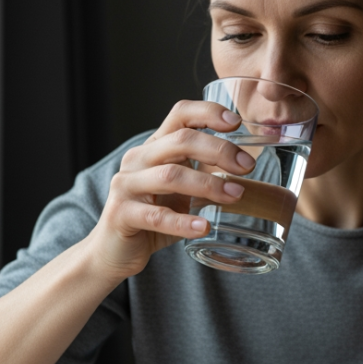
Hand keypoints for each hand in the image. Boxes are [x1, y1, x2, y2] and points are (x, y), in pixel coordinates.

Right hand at [87, 99, 255, 277]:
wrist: (114, 251)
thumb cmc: (154, 216)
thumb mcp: (183, 190)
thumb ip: (206, 174)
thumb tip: (247, 165)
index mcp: (154, 147)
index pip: (180, 114)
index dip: (209, 113)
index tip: (237, 123)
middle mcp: (138, 159)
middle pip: (181, 140)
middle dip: (219, 150)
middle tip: (248, 166)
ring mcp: (126, 185)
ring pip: (170, 175)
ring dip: (208, 184)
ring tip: (235, 195)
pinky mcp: (121, 214)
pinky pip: (156, 215)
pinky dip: (183, 221)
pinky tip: (204, 227)